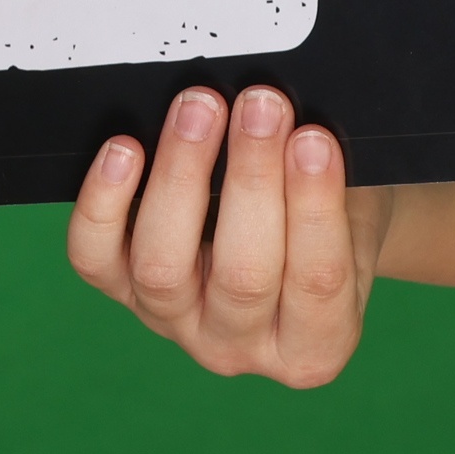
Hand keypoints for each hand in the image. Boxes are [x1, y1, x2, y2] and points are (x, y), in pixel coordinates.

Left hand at [67, 84, 389, 386]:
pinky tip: (125, 148)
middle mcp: (240, 348)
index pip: (317, 279)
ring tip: (200, 109)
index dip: (314, 205)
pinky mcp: (123, 294)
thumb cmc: (337, 215)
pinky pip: (96, 256)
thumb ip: (332, 180)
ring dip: (182, 175)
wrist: (298, 237)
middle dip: (252, 179)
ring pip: (162, 266)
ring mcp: (174, 325)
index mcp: (318, 343)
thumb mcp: (359, 205)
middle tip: (261, 105)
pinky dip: (104, 201)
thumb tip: (293, 118)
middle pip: (242, 275)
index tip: (313, 139)